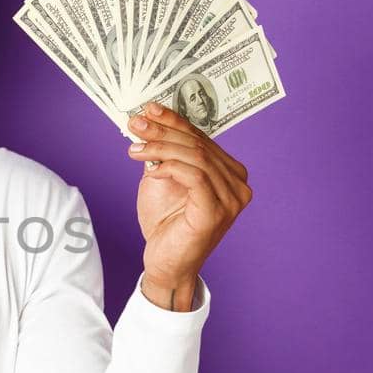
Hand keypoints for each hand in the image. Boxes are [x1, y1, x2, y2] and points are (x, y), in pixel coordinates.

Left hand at [124, 101, 252, 309]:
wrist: (165, 263)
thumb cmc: (166, 224)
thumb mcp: (163, 179)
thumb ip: (165, 153)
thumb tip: (150, 120)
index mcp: (230, 172)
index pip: (201, 138)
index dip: (174, 121)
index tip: (148, 110)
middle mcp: (238, 184)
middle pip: (198, 145)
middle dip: (164, 131)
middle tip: (136, 124)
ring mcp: (231, 199)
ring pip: (195, 158)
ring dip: (161, 148)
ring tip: (135, 149)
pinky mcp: (217, 211)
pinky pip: (194, 177)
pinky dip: (170, 167)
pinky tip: (151, 169)